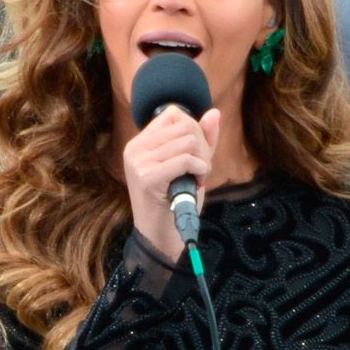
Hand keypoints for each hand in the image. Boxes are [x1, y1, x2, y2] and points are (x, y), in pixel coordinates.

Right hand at [123, 103, 219, 260]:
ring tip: (197, 179)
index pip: (174, 114)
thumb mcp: (190, 166)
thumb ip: (202, 140)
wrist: (162, 236)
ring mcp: (138, 162)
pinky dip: (200, 170)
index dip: (194, 130)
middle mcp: (135, 148)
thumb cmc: (175, 202)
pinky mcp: (147, 177)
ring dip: (202, 161)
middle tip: (200, 171)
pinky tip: (197, 184)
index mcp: (140, 143)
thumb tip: (214, 113)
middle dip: (202, 148)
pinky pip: (185, 160)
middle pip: (184, 125)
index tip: (196, 156)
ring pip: (188, 141)